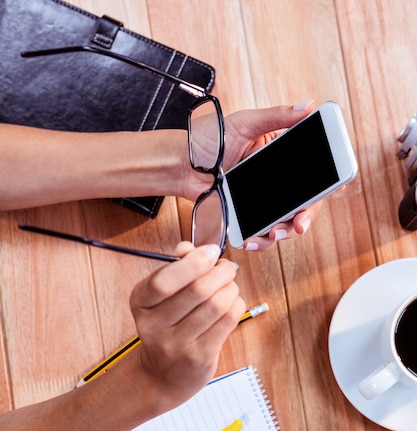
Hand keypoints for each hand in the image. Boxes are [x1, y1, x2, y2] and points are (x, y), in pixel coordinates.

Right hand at [129, 242, 245, 407]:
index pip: (163, 281)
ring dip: (231, 288)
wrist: (162, 376)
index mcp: (140, 303)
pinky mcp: (199, 358)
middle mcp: (154, 326)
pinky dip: (236, 305)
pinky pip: (227, 322)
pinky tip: (232, 302)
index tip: (210, 252)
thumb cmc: (166, 327)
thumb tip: (189, 249)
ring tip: (230, 285)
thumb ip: (175, 268)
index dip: (193, 262)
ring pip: (216, 305)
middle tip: (227, 268)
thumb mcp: (160, 297)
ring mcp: (176, 345)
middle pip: (197, 290)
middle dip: (220, 272)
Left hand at [182, 101, 321, 250]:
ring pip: (284, 223)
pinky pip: (260, 233)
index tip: (330, 192)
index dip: (324, 186)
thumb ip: (277, 117)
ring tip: (274, 234)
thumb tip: (307, 106)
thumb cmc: (210, 139)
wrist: (183, 164)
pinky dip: (259, 241)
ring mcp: (261, 201)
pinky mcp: (245, 216)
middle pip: (302, 205)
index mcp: (281, 157)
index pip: (311, 174)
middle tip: (299, 225)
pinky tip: (252, 241)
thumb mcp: (246, 123)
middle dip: (304, 218)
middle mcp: (276, 182)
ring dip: (283, 233)